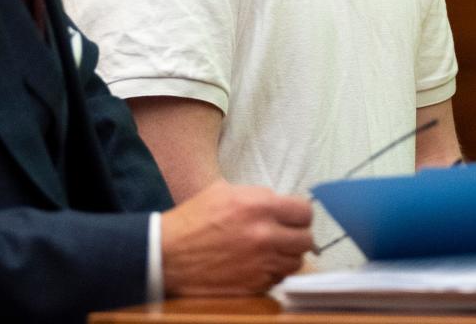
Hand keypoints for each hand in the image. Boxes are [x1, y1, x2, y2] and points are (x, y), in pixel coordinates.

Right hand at [161, 179, 313, 295]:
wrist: (169, 255)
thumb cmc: (193, 219)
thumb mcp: (223, 191)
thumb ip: (256, 196)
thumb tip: (279, 203)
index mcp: (258, 206)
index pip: (304, 211)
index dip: (299, 214)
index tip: (293, 217)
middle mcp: (265, 235)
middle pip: (306, 239)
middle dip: (297, 235)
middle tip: (285, 235)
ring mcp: (261, 263)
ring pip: (296, 261)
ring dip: (287, 255)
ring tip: (272, 251)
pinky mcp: (255, 284)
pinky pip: (279, 278)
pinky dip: (273, 272)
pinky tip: (258, 264)